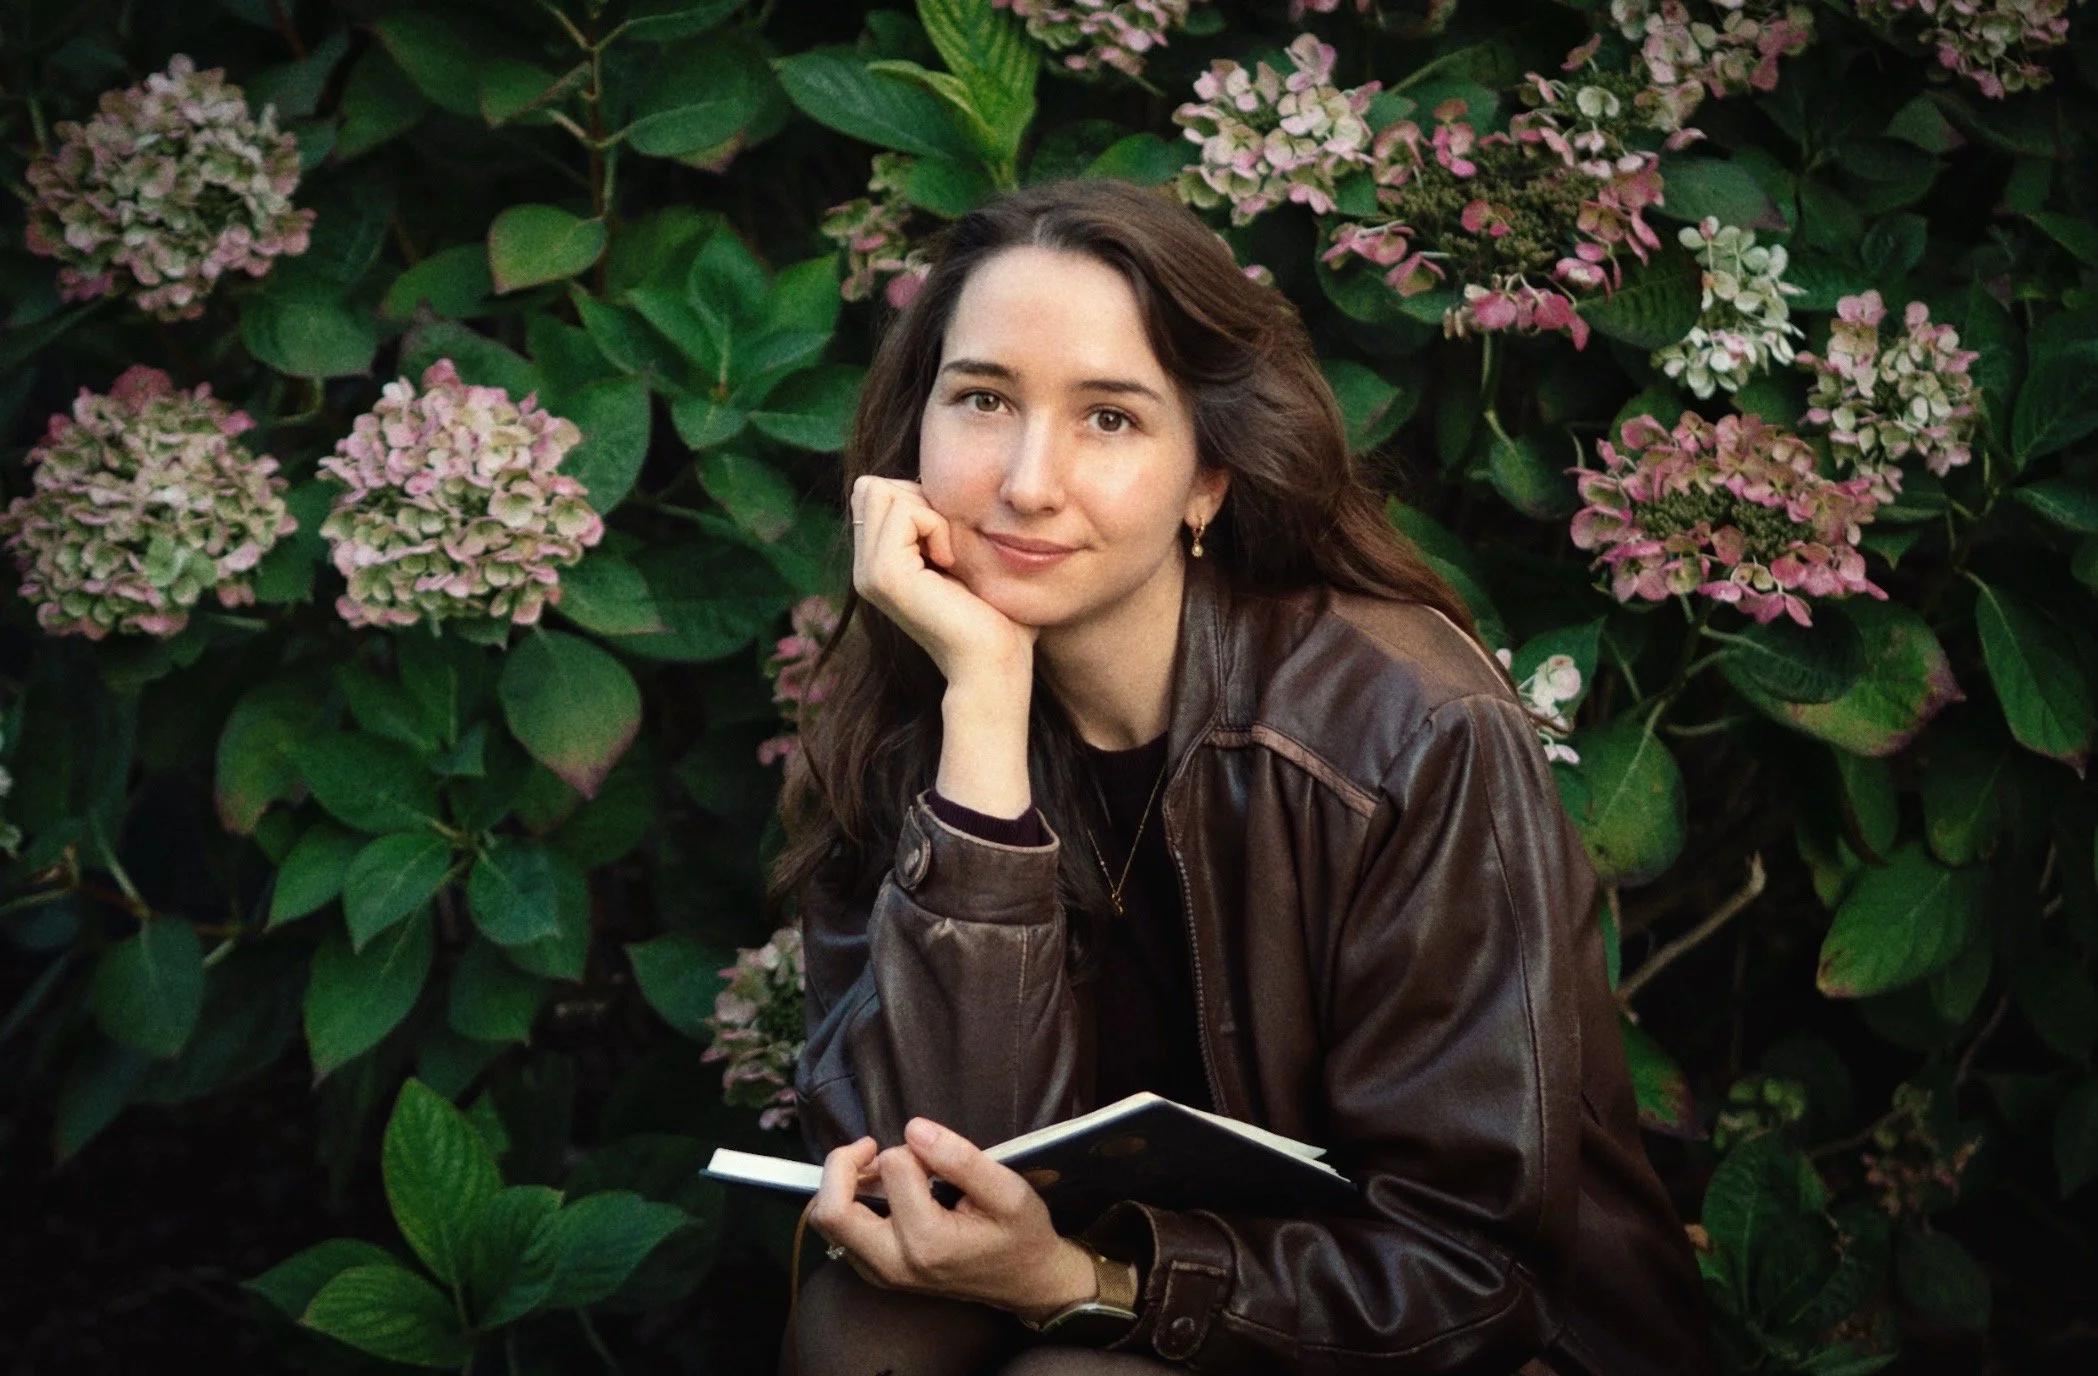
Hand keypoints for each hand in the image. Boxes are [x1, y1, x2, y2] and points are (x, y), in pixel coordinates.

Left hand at [809, 1118, 1097, 1322]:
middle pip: (830, 1211)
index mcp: (927, 1242)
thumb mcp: (1008, 1190)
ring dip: (843, 1184)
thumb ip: (960, 1158)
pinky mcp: (874, 1273)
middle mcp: (893, 1263)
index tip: (937, 1153)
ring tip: (881, 1169)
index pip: (891, 1168)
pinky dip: (848, 1202)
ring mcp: (880, 1274)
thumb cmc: (1021, 1235)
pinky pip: (838, 1233)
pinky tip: (881, 1191)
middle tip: (871, 1146)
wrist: (1024, 1282)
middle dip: (842, 1165)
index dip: (913, 1147)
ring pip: (825, 1222)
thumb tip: (913, 1129)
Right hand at [851, 476, 1036, 687]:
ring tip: (949, 557)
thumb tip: (934, 481)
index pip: (876, 491)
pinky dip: (936, 525)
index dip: (917, 499)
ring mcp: (868, 573)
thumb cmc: (994, 614)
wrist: (994, 662)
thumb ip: (938, 524)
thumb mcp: (962, 556)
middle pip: (872, 486)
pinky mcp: (884, 575)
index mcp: (878, 564)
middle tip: (947, 546)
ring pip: (883, 492)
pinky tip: (949, 563)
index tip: (947, 543)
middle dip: (918, 499)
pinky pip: (905, 512)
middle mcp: (864, 569)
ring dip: (929, 513)